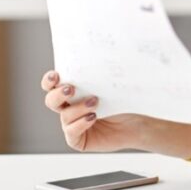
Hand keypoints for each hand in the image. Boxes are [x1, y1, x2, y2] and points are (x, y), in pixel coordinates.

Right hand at [40, 70, 190, 158]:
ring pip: (64, 116)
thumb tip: (103, 49)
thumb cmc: (127, 99)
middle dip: (58, 94)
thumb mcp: (113, 82)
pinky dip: (79, 124)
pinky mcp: (78, 139)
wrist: (140, 121)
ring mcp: (72, 124)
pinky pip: (71, 133)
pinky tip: (92, 117)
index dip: (49, 80)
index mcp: (73, 90)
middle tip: (71, 88)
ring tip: (95, 102)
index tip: (56, 75)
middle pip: (51, 100)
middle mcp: (69, 107)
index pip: (52, 84)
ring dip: (77, 108)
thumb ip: (102, 72)